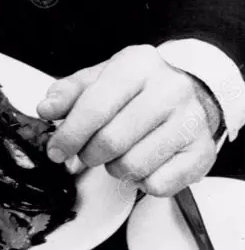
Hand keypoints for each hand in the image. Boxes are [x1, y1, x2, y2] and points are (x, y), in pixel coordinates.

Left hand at [36, 44, 221, 196]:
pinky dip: (141, 182)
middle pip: (112, 140)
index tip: (55, 151)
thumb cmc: (137, 88)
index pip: (94, 106)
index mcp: (138, 64)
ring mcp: (191, 121)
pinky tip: (142, 163)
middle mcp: (169, 89)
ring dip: (115, 168)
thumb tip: (46, 109)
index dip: (69, 134)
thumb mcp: (101, 78)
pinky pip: (159, 185)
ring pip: (134, 166)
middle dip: (89, 154)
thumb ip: (70, 92)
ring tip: (116, 155)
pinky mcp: (203, 152)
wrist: (189, 93)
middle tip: (86, 153)